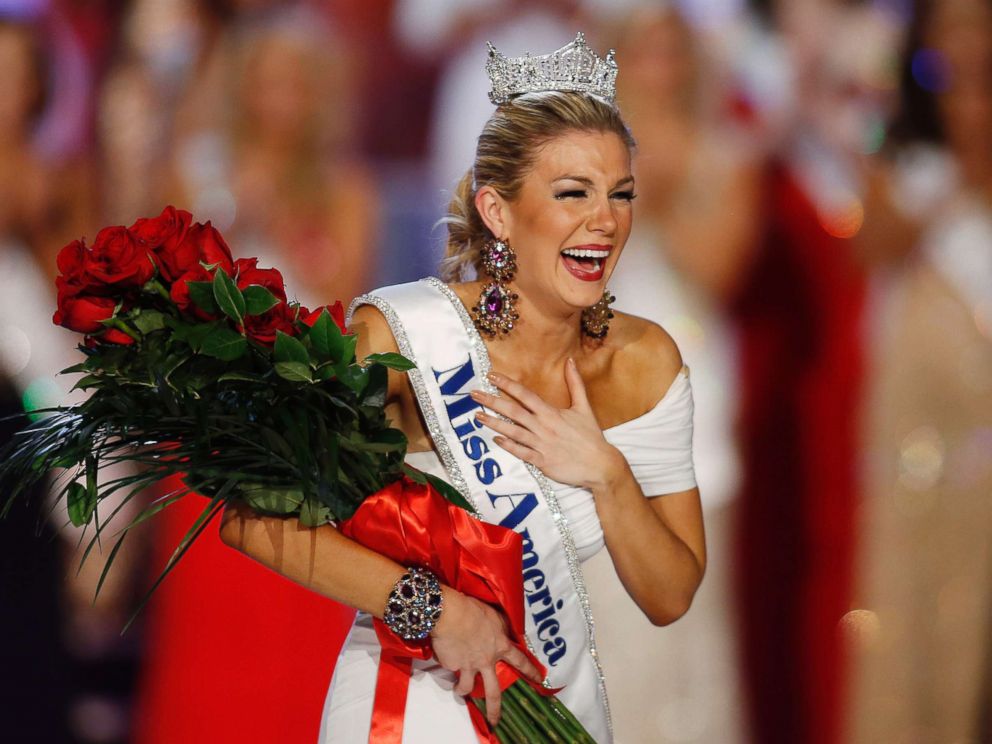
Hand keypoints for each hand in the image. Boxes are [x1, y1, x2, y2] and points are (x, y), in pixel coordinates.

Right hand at [430, 587, 542, 725]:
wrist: (451, 614)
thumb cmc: (473, 609)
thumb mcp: (493, 615)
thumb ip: (499, 627)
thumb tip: (502, 630)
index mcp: (500, 646)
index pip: (520, 661)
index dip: (530, 671)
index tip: (539, 680)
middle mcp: (486, 660)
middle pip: (493, 692)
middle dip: (495, 709)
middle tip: (495, 721)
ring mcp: (469, 666)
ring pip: (467, 687)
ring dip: (462, 690)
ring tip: (459, 690)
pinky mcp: (452, 665)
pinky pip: (450, 667)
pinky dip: (448, 663)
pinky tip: (446, 652)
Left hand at [470, 359, 625, 490]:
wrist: (600, 464)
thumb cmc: (591, 436)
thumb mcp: (584, 407)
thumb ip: (575, 383)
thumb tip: (570, 361)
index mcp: (551, 413)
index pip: (525, 395)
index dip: (507, 385)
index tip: (492, 376)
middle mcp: (543, 427)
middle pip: (513, 411)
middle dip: (492, 401)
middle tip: (474, 394)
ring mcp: (541, 444)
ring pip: (512, 432)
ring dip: (494, 423)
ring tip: (478, 416)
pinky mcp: (542, 461)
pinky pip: (521, 452)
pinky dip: (508, 446)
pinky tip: (496, 439)